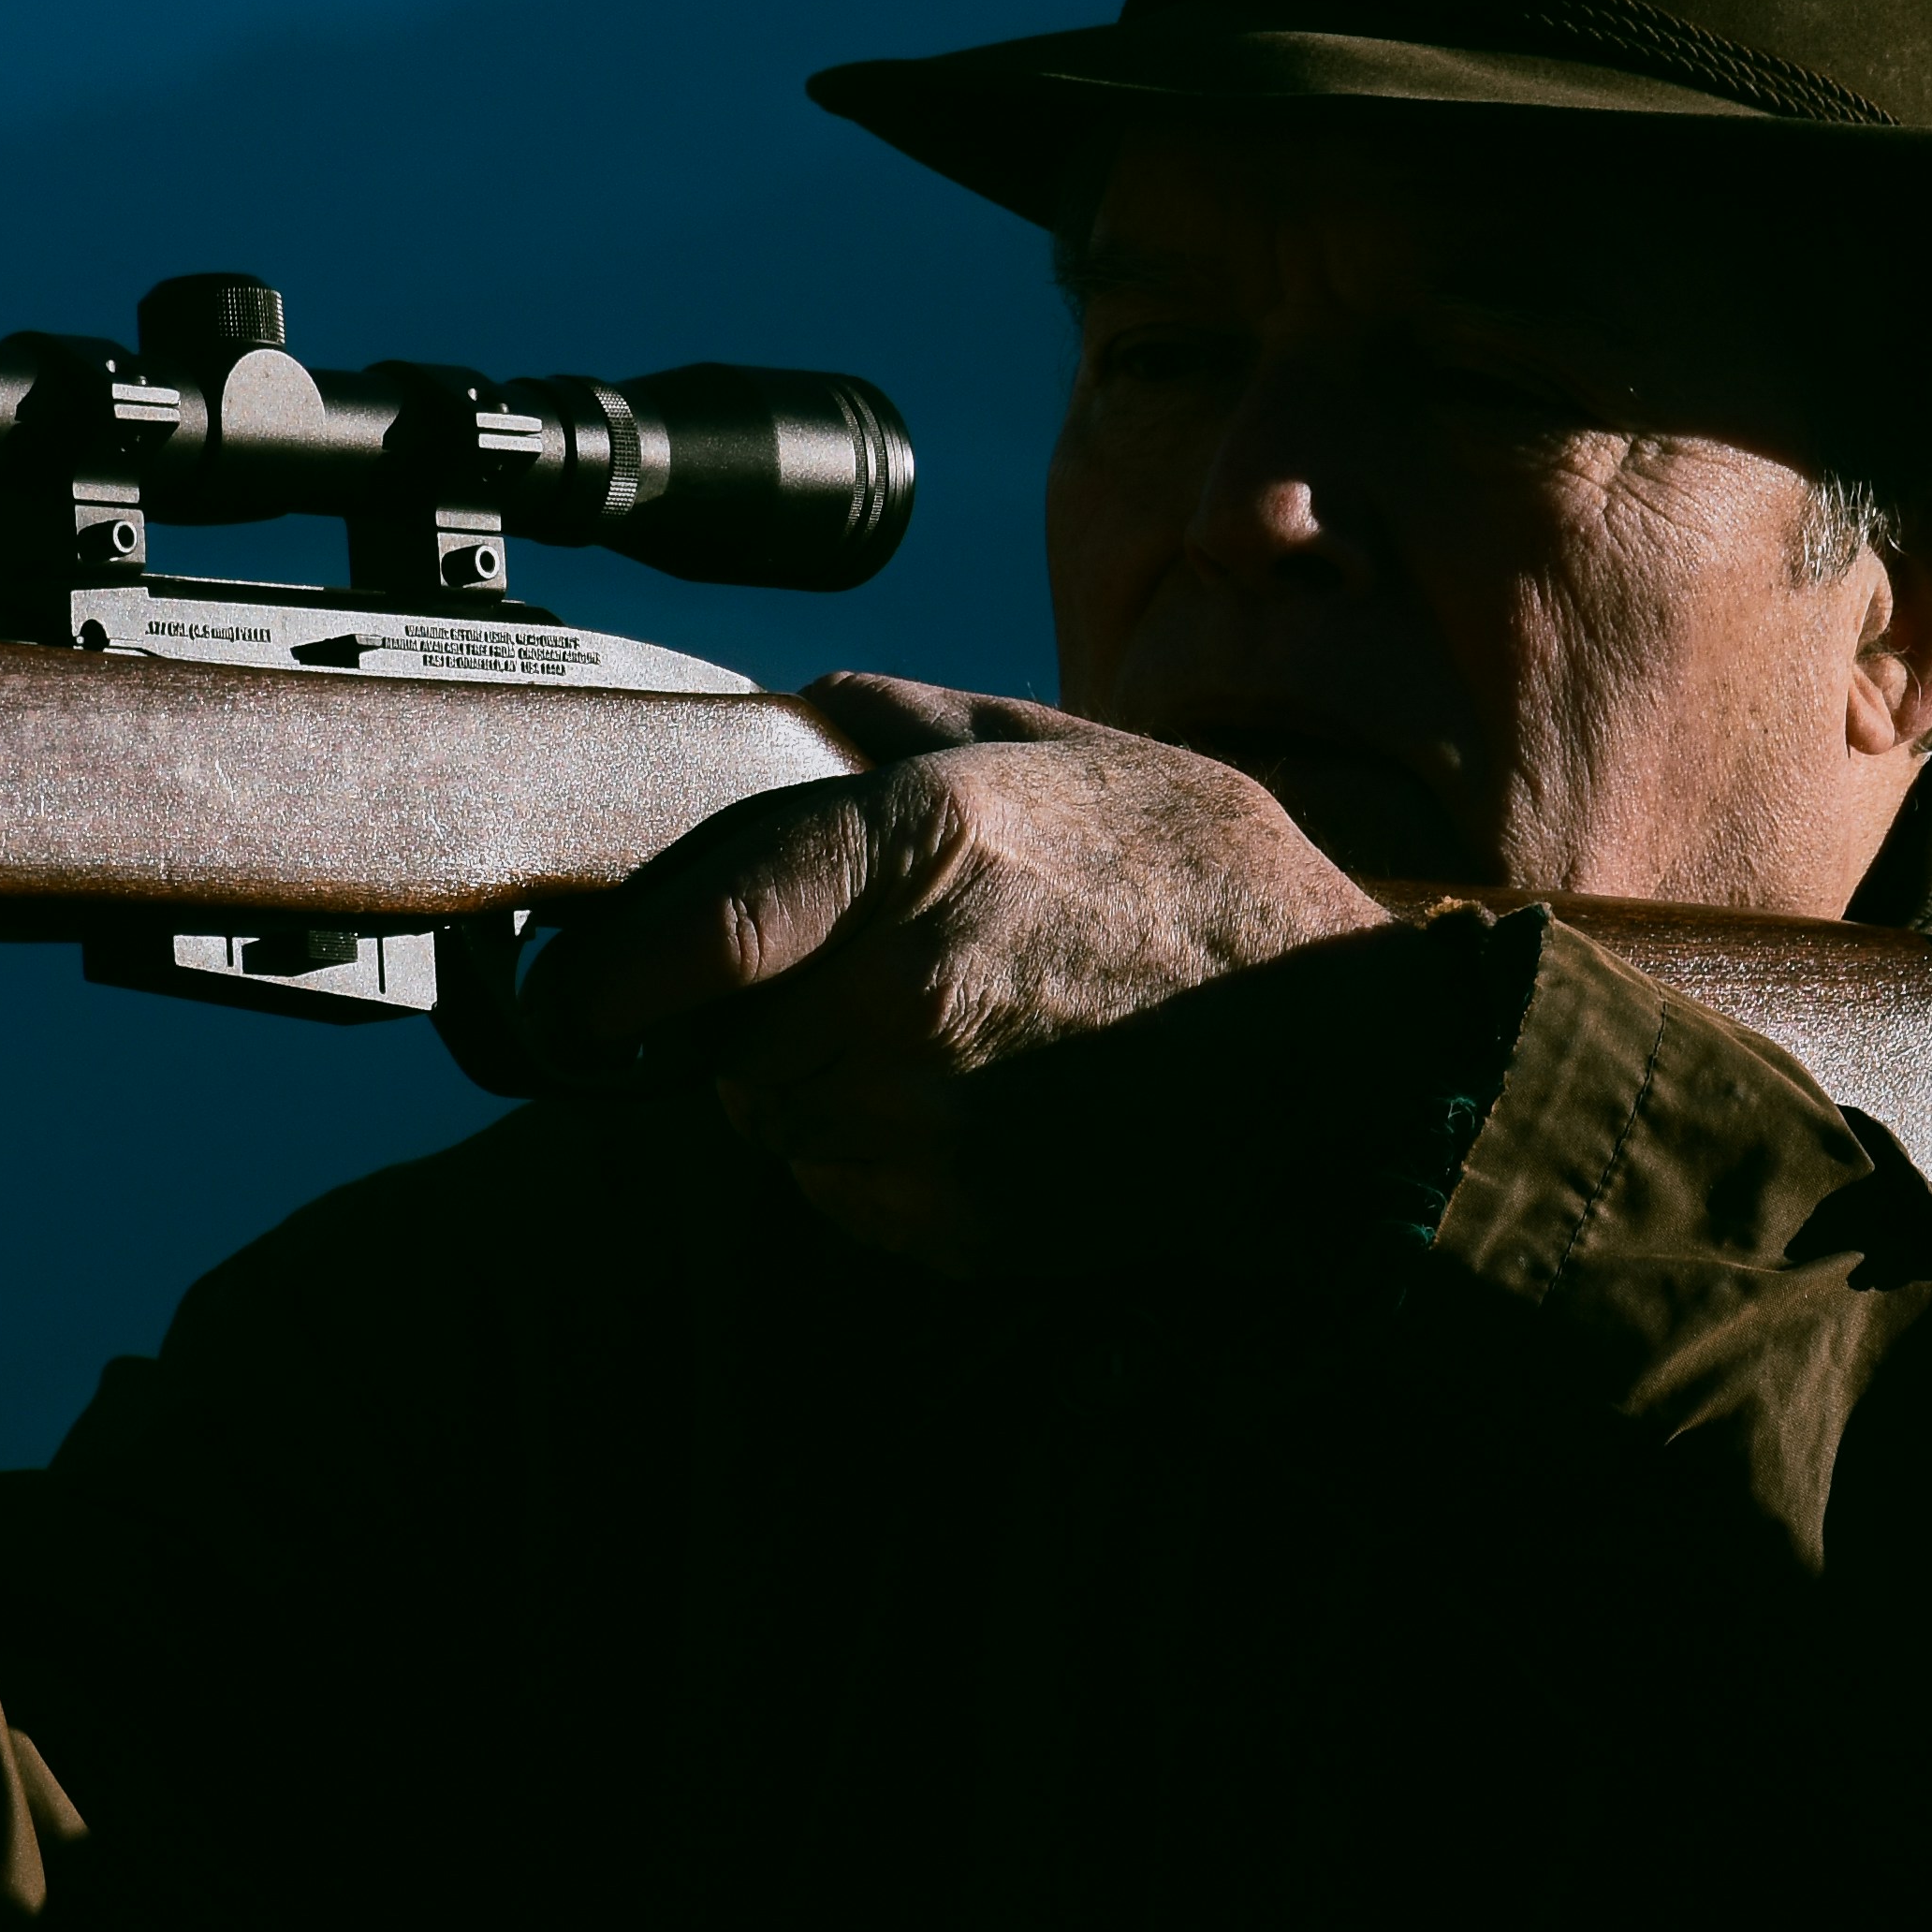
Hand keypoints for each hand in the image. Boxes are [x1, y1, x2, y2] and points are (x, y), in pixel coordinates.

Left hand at [530, 674, 1388, 1263]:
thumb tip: (809, 710)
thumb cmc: (1213, 885)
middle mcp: (899, 992)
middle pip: (719, 1038)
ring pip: (775, 1125)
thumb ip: (914, 725)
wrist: (1353, 1050)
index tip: (577, 990)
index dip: (606, 971)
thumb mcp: (1070, 753)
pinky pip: (847, 1197)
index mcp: (913, 848)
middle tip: (853, 980)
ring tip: (942, 1037)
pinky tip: (978, 1102)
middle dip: (751, 1015)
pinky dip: (876, 1161)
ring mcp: (929, 1121)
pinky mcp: (961, 1221)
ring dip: (815, 1090)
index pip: (689, 930)